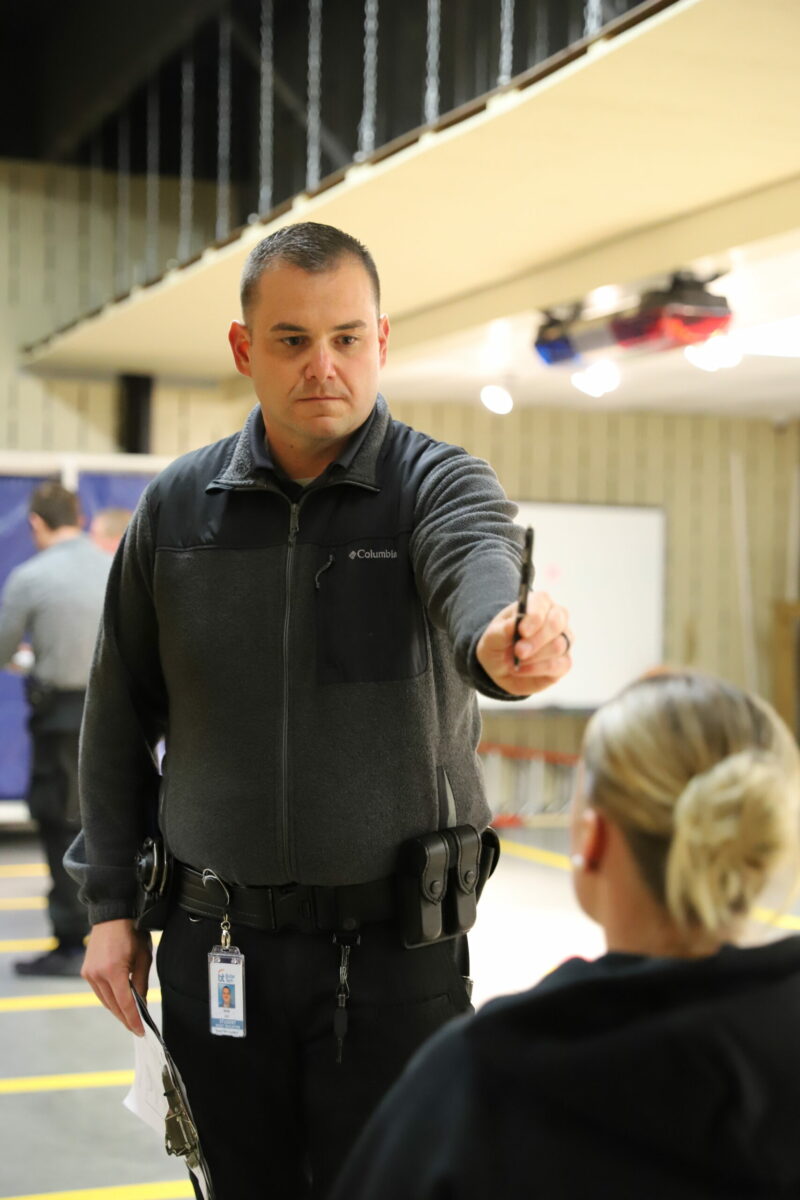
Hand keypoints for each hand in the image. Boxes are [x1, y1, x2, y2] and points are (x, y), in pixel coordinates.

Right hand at [82, 918, 151, 1036]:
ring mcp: (89, 973)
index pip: (125, 1003)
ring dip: (116, 1010)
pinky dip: (109, 999)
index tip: (140, 1032)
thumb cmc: (132, 933)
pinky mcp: (86, 971)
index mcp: (114, 970)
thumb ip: (141, 982)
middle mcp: (97, 974)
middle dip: (125, 1018)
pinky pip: (99, 991)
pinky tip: (119, 1002)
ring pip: (104, 1000)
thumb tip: (140, 1004)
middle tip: (136, 1028)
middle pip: (113, 1005)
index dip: (133, 1019)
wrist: (112, 916)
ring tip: (129, 1017)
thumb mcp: (144, 957)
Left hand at [475, 592, 571, 696]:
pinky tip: (522, 669)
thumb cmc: (498, 644)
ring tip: (516, 660)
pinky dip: (538, 669)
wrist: (499, 667)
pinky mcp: (565, 662)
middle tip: (519, 651)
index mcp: (537, 603)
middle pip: (556, 623)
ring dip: (534, 656)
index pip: (542, 602)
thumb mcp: (492, 637)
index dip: (534, 617)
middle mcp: (555, 618)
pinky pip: (560, 665)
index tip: (522, 631)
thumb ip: (502, 630)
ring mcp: (563, 640)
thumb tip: (514, 624)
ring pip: (558, 646)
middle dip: (536, 639)